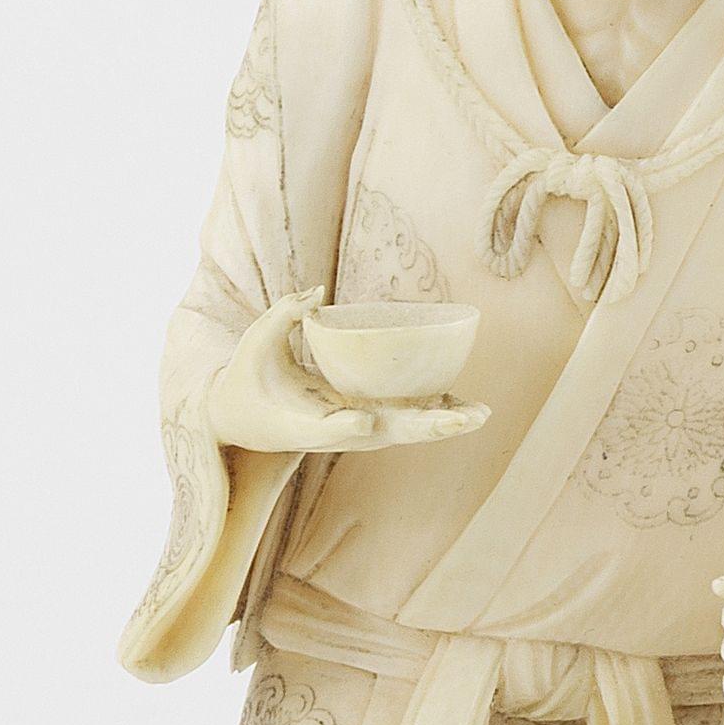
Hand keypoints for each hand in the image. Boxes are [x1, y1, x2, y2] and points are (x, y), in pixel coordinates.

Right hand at [206, 290, 487, 456]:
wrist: (242, 419)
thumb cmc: (247, 379)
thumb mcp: (255, 343)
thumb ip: (282, 315)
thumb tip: (317, 290)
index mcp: (307, 422)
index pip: (332, 428)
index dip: (348, 426)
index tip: (364, 419)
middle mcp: (338, 430)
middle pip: (390, 434)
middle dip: (430, 427)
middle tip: (468, 418)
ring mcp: (354, 430)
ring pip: (405, 431)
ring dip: (444, 423)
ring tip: (481, 413)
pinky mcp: (362, 422)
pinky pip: (404, 420)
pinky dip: (433, 414)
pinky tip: (464, 407)